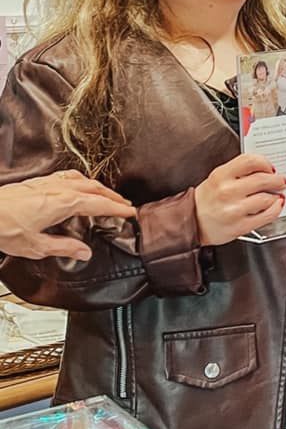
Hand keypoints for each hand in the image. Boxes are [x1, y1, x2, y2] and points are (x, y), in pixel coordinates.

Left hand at [0, 170, 135, 261]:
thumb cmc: (4, 226)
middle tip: (125, 205)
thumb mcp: (36, 246)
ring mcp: (50, 183)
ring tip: (107, 196)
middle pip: (96, 189)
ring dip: (99, 188)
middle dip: (113, 197)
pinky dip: (82, 181)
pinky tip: (79, 185)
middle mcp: (60, 189)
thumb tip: (84, 252)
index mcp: (64, 203)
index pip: (100, 204)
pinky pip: (69, 177)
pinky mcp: (39, 182)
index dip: (118, 208)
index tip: (131, 212)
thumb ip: (64, 248)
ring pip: (83, 180)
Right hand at [194, 153, 285, 244]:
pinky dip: (276, 209)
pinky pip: (266, 216)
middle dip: (277, 180)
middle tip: (281, 181)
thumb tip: (265, 169)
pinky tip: (276, 206)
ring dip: (276, 195)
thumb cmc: (206, 199)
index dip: (265, 163)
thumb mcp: (217, 177)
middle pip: (263, 179)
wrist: (191, 222)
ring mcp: (234, 210)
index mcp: (221, 175)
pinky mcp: (240, 226)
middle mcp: (227, 191)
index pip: (250, 161)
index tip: (270, 167)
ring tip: (277, 195)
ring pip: (267, 198)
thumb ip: (239, 171)